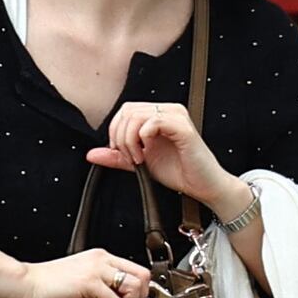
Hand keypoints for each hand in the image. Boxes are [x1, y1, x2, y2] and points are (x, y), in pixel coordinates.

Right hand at [14, 249, 152, 297]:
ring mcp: (97, 268)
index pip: (137, 271)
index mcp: (101, 259)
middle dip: (140, 297)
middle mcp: (102, 259)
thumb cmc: (50, 290)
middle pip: (142, 275)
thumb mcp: (85, 294)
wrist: (27, 284)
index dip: (140, 291)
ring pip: (134, 284)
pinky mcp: (89, 280)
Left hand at [92, 99, 256, 230]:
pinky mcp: (183, 127)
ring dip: (129, 140)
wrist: (205, 186)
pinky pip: (153, 122)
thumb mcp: (141, 163)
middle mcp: (168, 110)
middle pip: (127, 111)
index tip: (121, 154)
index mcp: (158, 115)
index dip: (116, 131)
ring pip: (136, 115)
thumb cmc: (180, 172)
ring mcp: (177, 116)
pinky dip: (143, 139)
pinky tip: (147, 156)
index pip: (125, 111)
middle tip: (129, 158)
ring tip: (138, 159)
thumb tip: (92, 154)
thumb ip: (118, 157)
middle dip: (120, 137)